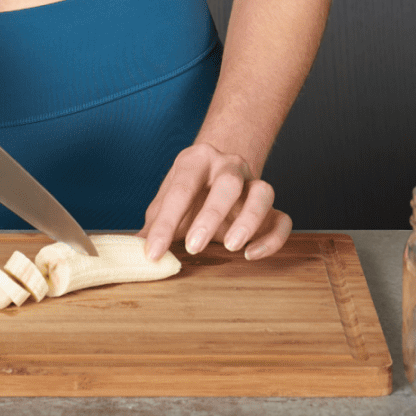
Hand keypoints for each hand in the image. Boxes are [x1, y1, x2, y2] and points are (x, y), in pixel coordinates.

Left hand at [141, 142, 291, 261]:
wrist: (219, 169)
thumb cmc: (189, 191)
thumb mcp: (166, 201)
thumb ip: (153, 224)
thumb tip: (133, 251)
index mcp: (195, 161)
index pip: (180, 189)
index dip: (165, 224)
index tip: (153, 252)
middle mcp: (228, 166)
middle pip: (228, 183)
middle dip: (211, 215)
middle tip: (194, 246)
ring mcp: (253, 183)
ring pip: (263, 192)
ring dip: (249, 221)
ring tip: (231, 247)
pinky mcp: (271, 206)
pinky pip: (282, 219)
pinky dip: (272, 238)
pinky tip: (252, 254)